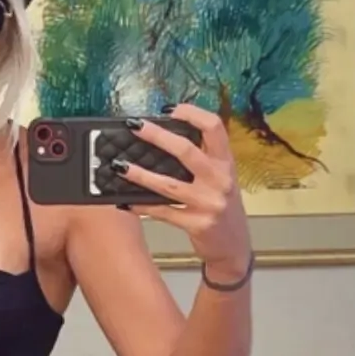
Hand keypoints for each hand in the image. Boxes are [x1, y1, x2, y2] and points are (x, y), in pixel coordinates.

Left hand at [114, 104, 252, 280]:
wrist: (234, 246)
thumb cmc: (222, 207)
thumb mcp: (221, 179)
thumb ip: (202, 159)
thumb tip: (162, 137)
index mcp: (226, 162)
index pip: (214, 127)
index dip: (192, 113)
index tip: (169, 109)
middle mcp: (220, 180)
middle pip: (187, 151)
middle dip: (157, 136)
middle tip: (135, 126)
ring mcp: (209, 204)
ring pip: (169, 185)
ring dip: (141, 175)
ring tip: (120, 166)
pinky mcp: (197, 225)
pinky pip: (163, 213)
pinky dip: (142, 206)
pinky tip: (125, 202)